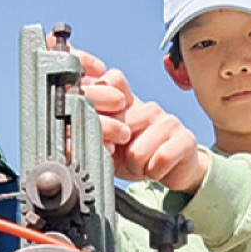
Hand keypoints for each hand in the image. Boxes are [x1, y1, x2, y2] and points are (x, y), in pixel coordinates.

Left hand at [43, 33, 207, 191]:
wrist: (173, 171)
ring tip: (141, 163)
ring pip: (137, 149)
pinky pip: (160, 159)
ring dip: (136, 165)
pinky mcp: (184, 138)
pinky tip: (156, 168)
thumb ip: (90, 136)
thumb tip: (66, 137)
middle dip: (117, 149)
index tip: (99, 124)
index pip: (113, 80)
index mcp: (127, 103)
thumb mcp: (108, 146)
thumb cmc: (137, 157)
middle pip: (120, 122)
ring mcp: (167, 120)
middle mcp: (146, 106)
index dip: (102, 98)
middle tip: (124, 154)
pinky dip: (153, 171)